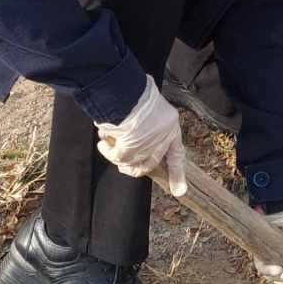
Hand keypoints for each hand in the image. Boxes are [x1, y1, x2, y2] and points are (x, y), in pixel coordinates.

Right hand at [96, 76, 186, 194]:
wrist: (126, 91)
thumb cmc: (135, 93)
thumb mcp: (150, 104)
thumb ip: (148, 120)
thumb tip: (136, 131)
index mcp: (170, 125)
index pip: (176, 153)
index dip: (177, 173)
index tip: (179, 192)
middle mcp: (162, 139)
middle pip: (151, 164)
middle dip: (136, 169)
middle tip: (124, 167)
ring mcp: (147, 147)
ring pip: (133, 163)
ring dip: (119, 158)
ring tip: (107, 146)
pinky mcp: (131, 151)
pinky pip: (118, 158)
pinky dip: (108, 151)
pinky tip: (103, 142)